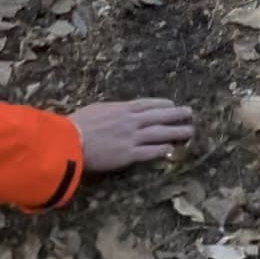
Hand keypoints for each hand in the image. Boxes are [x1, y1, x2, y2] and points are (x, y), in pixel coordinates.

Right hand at [70, 98, 194, 173]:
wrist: (69, 141)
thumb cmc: (76, 125)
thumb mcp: (97, 110)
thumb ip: (111, 111)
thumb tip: (118, 110)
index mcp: (122, 109)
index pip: (148, 104)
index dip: (163, 104)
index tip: (173, 104)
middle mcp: (131, 121)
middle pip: (160, 116)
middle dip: (176, 114)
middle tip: (190, 113)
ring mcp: (131, 138)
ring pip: (160, 133)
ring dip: (177, 132)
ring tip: (190, 131)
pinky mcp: (128, 154)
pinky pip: (150, 152)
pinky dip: (162, 150)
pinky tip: (172, 150)